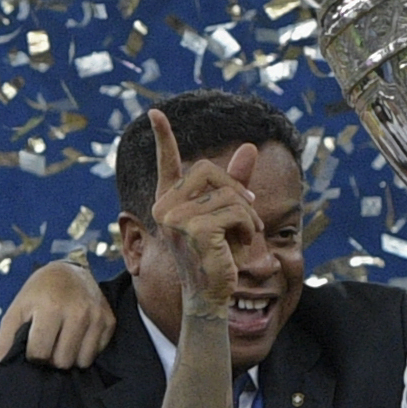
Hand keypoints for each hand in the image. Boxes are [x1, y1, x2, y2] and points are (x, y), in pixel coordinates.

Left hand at [0, 261, 112, 368]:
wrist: (70, 270)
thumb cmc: (39, 292)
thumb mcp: (18, 307)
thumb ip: (7, 335)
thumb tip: (2, 361)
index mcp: (50, 308)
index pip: (40, 353)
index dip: (32, 356)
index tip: (32, 349)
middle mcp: (77, 312)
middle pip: (62, 361)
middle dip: (52, 359)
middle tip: (48, 347)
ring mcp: (96, 317)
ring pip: (82, 361)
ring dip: (70, 357)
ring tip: (62, 344)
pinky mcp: (110, 321)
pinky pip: (97, 352)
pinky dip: (86, 350)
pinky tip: (78, 337)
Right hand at [145, 109, 260, 315]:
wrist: (211, 294)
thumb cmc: (219, 257)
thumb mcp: (231, 214)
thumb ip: (237, 182)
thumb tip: (249, 147)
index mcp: (170, 201)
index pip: (168, 164)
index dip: (164, 138)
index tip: (155, 112)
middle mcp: (166, 206)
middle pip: (210, 171)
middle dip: (238, 191)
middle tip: (251, 216)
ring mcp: (176, 217)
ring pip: (229, 194)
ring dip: (248, 216)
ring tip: (244, 237)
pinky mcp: (194, 228)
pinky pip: (236, 211)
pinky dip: (248, 227)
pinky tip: (241, 246)